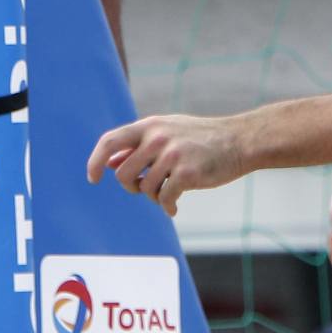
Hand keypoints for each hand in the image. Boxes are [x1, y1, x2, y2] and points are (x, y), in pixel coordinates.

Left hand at [86, 113, 246, 215]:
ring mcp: (172, 155)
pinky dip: (167, 206)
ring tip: (169, 191)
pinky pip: (164, 198)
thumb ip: (139, 145)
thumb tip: (110, 163)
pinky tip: (174, 206)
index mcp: (150, 125)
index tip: (92, 178)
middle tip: (146, 187)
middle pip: (123, 174)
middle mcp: (157, 138)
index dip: (96, 161)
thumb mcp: (168, 132)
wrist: (238, 141)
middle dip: (131, 187)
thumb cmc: (201, 139)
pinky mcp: (186, 173)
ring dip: (154, 196)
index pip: (110, 141)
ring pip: (144, 189)